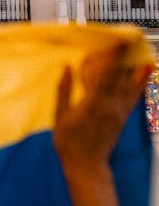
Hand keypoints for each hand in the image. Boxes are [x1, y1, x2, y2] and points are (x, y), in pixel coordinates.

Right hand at [53, 53, 150, 179]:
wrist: (86, 165)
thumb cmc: (69, 142)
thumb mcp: (59, 116)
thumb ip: (63, 89)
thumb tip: (66, 66)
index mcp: (92, 103)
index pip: (105, 75)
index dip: (112, 58)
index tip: (117, 43)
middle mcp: (110, 106)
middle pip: (119, 76)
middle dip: (124, 57)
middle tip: (128, 40)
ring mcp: (119, 112)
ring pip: (130, 85)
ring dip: (134, 67)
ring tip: (138, 51)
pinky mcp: (123, 117)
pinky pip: (134, 96)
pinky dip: (141, 83)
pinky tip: (145, 72)